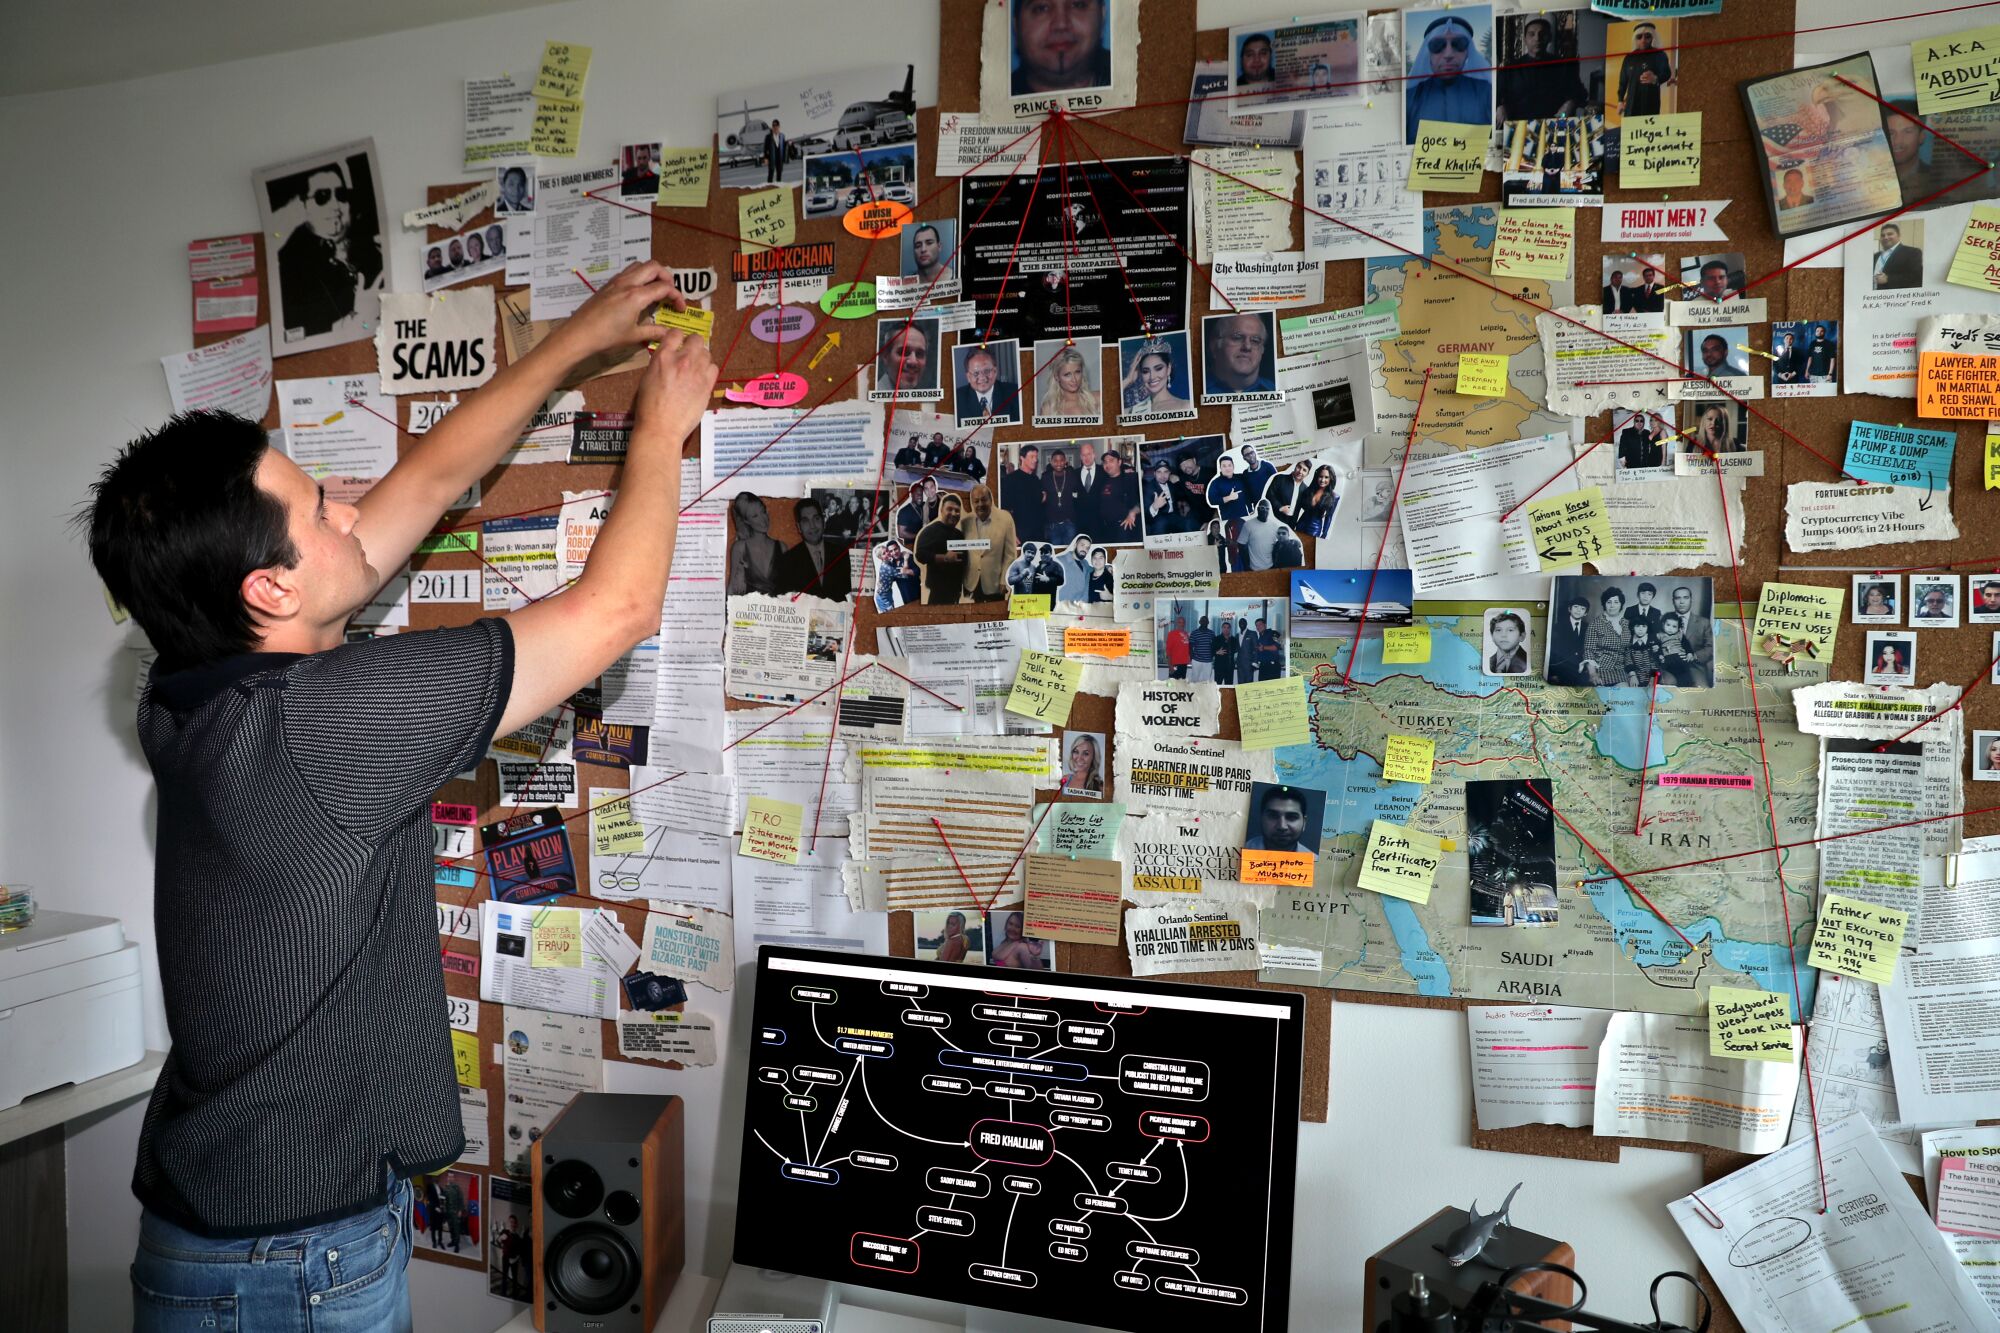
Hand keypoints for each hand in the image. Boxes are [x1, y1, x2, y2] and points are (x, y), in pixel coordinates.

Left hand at [557, 261, 684, 361]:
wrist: (579, 334)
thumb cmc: (606, 337)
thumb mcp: (634, 336)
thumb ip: (655, 332)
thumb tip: (670, 333)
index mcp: (636, 296)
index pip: (664, 287)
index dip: (677, 296)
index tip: (680, 308)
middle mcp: (628, 283)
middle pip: (654, 266)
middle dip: (667, 276)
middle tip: (670, 291)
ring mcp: (616, 281)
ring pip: (640, 265)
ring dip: (653, 272)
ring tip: (657, 287)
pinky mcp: (609, 284)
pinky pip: (628, 271)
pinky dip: (640, 275)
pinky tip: (639, 291)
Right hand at [634, 327, 717, 440]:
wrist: (661, 427)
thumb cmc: (649, 407)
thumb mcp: (648, 377)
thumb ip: (661, 363)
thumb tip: (670, 359)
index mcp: (663, 357)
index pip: (674, 333)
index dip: (677, 337)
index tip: (678, 343)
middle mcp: (682, 360)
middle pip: (696, 339)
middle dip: (693, 344)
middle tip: (690, 354)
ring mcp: (696, 372)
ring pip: (707, 353)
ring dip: (702, 358)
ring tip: (696, 368)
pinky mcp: (707, 385)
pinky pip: (714, 368)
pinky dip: (709, 370)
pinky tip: (702, 378)